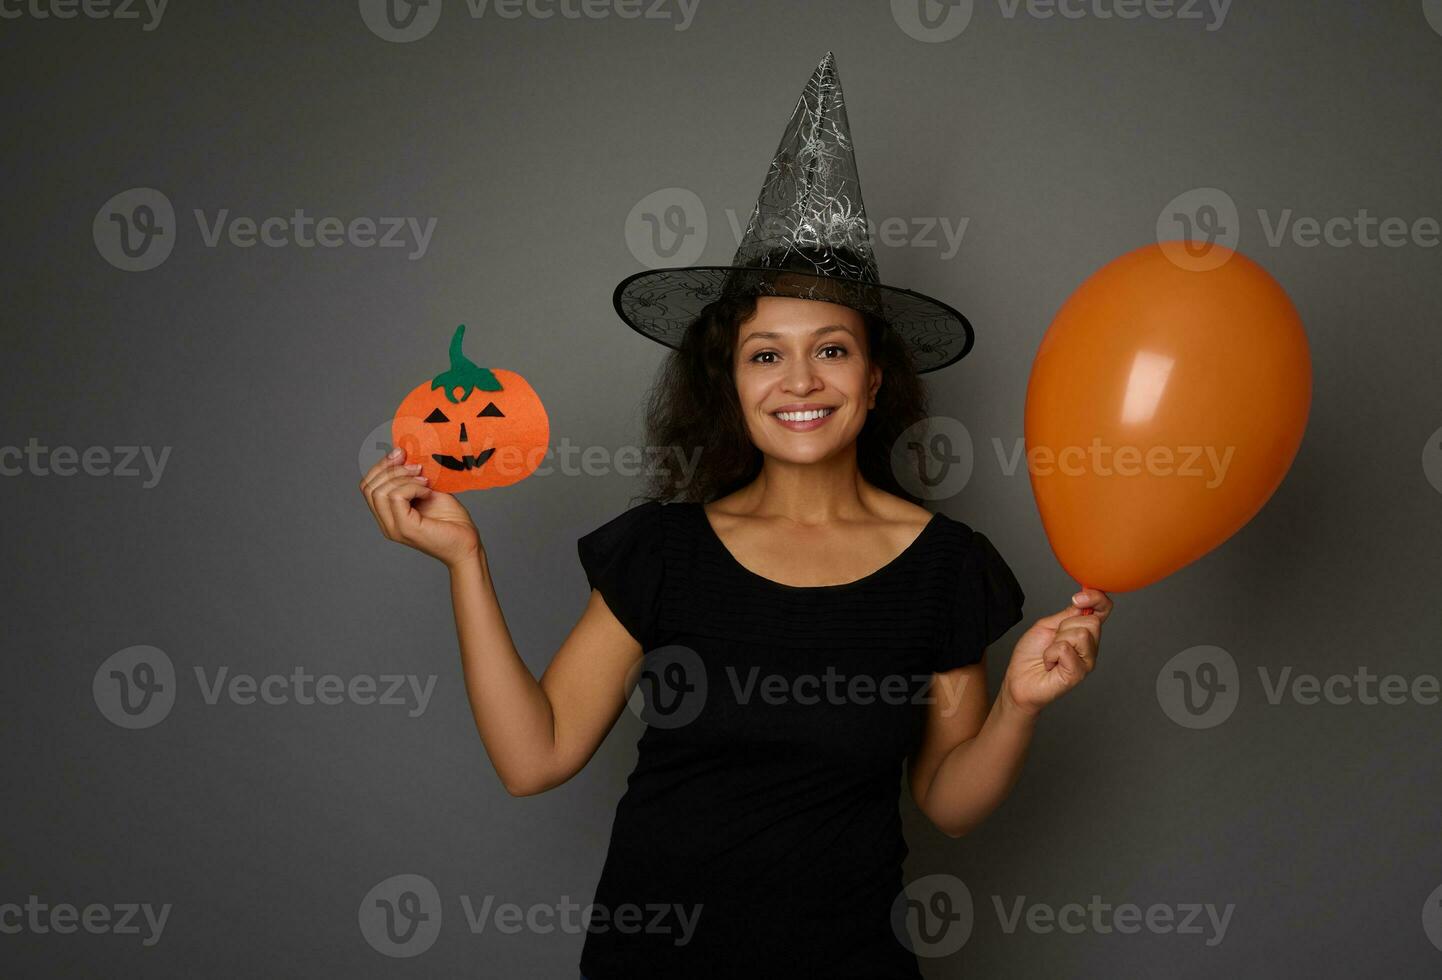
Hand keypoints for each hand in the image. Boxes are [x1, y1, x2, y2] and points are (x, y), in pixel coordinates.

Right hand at [360, 446, 481, 567]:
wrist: (467, 544)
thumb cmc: (451, 520)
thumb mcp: (428, 491)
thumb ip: (413, 478)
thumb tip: (403, 454)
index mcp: (388, 515)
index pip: (367, 486)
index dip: (381, 466)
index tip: (401, 453)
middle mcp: (386, 523)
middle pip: (368, 487)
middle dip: (391, 469)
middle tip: (416, 467)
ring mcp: (394, 527)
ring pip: (379, 491)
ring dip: (403, 478)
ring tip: (424, 480)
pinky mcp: (405, 528)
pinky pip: (396, 497)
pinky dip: (412, 487)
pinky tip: (427, 491)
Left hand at [1001, 589, 1112, 717]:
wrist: (1019, 679)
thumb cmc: (1031, 655)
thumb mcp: (1047, 625)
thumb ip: (1067, 614)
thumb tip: (1084, 602)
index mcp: (1084, 632)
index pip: (1103, 610)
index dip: (1097, 599)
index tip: (1079, 598)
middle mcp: (1090, 647)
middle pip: (1092, 622)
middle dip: (1065, 626)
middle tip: (1054, 640)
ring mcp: (1086, 661)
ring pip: (1080, 634)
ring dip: (1057, 641)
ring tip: (1051, 653)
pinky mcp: (1078, 673)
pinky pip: (1066, 649)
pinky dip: (1050, 654)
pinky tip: (1050, 663)